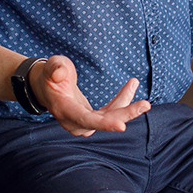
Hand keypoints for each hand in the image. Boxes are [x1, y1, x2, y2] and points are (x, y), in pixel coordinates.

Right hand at [31, 55, 150, 136]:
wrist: (45, 87)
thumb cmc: (50, 74)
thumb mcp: (51, 66)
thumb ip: (55, 68)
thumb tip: (60, 73)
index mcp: (64, 110)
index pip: (86, 119)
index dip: (104, 123)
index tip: (123, 126)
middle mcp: (74, 121)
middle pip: (102, 122)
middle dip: (125, 114)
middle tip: (146, 104)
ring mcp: (83, 123)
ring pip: (109, 117)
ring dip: (126, 105)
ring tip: (134, 82)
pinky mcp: (91, 119)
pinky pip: (110, 113)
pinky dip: (122, 101)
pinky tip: (131, 86)